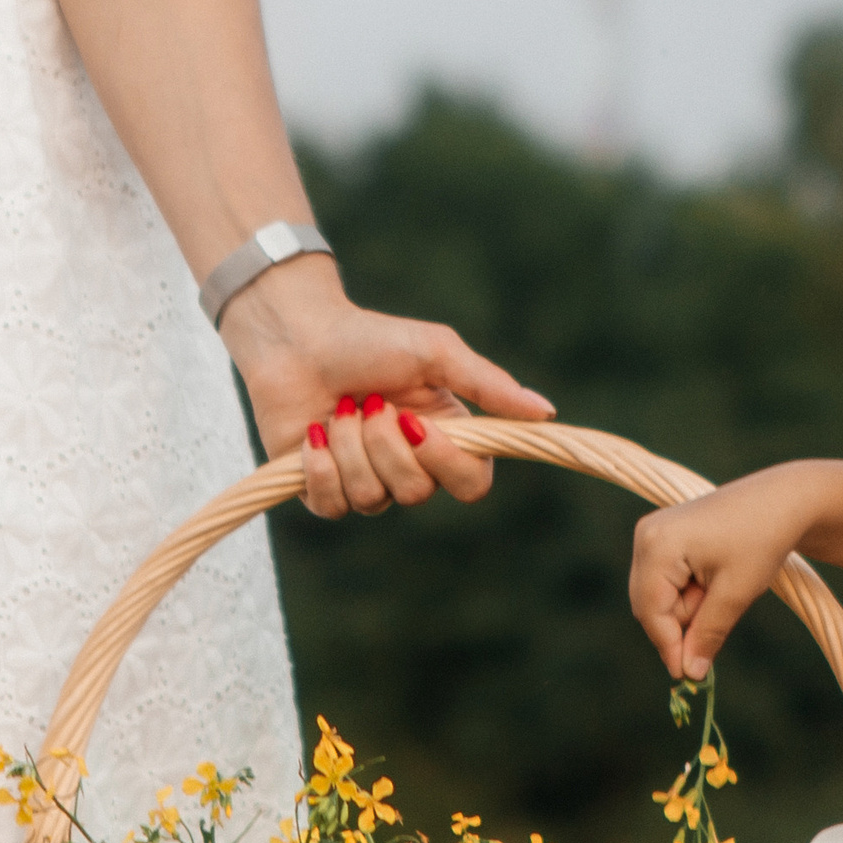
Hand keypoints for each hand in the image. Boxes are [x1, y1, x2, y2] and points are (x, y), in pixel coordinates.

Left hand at [217, 254, 555, 517]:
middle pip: (417, 494)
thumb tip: (546, 412)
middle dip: (386, 447)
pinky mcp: (322, 489)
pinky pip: (331, 506)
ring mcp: (366, 481)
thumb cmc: (369, 338)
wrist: (295, 335)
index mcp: (446, 436)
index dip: (447, 464)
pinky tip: (313, 432)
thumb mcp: (436, 352)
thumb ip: (489, 384)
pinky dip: (319, 467)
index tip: (418, 423)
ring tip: (337, 408)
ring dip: (348, 446)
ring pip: (371, 499)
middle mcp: (410, 465)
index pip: (472, 483)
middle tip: (369, 403)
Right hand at [629, 466, 823, 679]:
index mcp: (658, 545)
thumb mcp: (736, 594)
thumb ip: (707, 634)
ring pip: (658, 596)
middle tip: (717, 623)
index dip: (669, 647)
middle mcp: (646, 535)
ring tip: (722, 590)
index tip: (688, 677)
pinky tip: (715, 581)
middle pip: (649, 605)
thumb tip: (690, 673)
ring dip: (688, 607)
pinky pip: (666, 580)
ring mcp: (653, 533)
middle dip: (681, 624)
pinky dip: (689, 592)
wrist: (783, 499)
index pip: (652, 611)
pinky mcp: (664, 535)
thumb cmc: (762, 540)